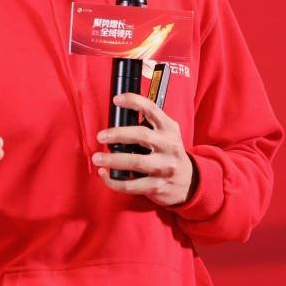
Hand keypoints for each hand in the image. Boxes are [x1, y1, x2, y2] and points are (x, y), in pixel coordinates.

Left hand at [93, 92, 193, 207]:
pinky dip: (113, 181)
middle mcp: (168, 146)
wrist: (189, 181)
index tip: (117, 100)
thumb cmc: (170, 154)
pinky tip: (104, 175)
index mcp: (169, 129)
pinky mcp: (157, 186)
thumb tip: (117, 122)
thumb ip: (149, 127)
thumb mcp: (166, 135)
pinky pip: (131, 185)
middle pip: (141, 135)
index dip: (134, 101)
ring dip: (112, 160)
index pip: (152, 109)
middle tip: (101, 136)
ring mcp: (164, 167)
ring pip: (135, 162)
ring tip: (97, 158)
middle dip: (117, 134)